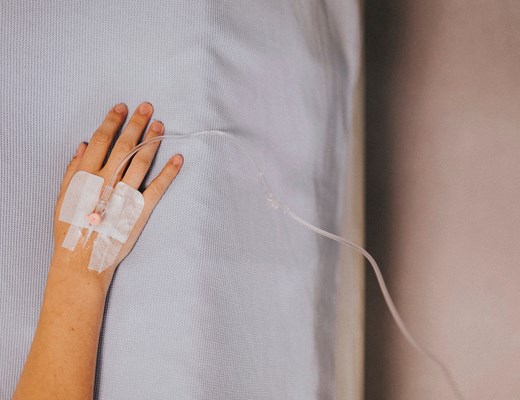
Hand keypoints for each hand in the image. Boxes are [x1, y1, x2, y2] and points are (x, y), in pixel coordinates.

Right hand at [52, 102, 182, 285]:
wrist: (82, 259)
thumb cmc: (70, 228)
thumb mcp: (63, 197)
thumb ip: (73, 170)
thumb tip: (84, 145)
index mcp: (86, 175)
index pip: (101, 140)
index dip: (113, 121)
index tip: (122, 107)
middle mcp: (106, 181)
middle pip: (124, 145)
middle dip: (136, 124)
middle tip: (147, 107)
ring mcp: (124, 195)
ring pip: (140, 162)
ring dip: (152, 141)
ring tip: (160, 125)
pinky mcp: (140, 210)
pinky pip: (157, 187)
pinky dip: (169, 172)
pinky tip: (178, 158)